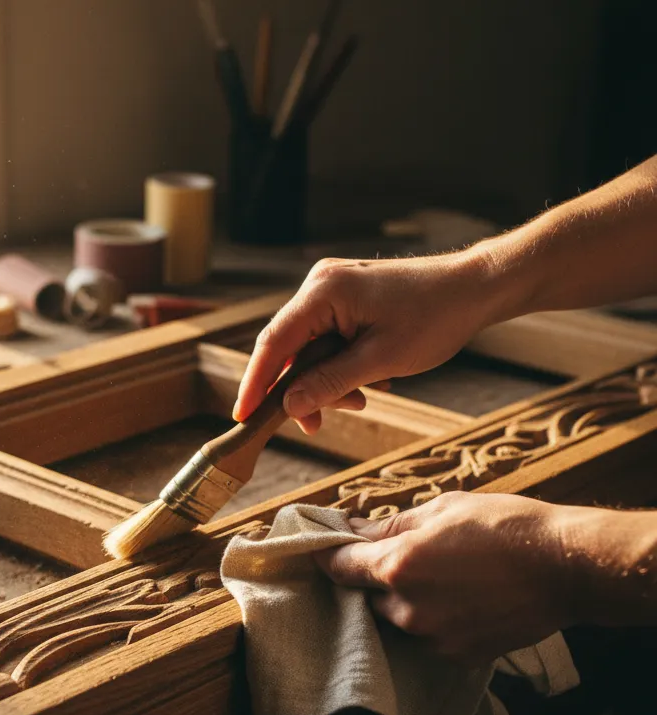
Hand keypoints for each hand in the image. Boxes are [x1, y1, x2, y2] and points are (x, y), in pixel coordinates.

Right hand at [234, 249, 501, 433]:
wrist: (475, 288)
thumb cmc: (435, 317)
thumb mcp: (380, 361)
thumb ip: (330, 383)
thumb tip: (289, 406)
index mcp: (323, 291)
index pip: (273, 343)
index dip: (255, 384)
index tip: (242, 417)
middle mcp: (319, 285)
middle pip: (288, 348)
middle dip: (302, 389)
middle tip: (319, 425)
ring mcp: (331, 290)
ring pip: (308, 348)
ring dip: (326, 381)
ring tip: (361, 400)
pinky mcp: (345, 299)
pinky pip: (326, 340)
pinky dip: (339, 367)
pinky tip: (367, 381)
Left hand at [315, 492, 574, 664]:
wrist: (567, 568)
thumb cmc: (506, 526)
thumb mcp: (443, 509)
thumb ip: (390, 525)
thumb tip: (352, 528)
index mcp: (396, 566)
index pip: (339, 568)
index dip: (327, 557)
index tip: (323, 551)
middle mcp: (406, 609)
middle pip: (369, 597)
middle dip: (379, 580)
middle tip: (410, 559)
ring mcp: (432, 638)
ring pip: (399, 620)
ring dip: (408, 602)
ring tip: (446, 579)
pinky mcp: (458, 656)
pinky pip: (429, 638)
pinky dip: (436, 621)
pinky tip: (464, 600)